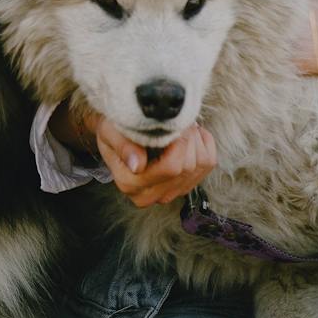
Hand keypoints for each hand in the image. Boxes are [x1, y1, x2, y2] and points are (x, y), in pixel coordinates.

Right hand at [53, 95, 217, 207]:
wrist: (117, 135)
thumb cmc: (114, 131)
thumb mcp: (110, 132)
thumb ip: (122, 146)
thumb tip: (137, 165)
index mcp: (129, 184)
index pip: (171, 168)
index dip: (177, 141)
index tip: (169, 123)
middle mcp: (148, 195)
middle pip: (187, 167)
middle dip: (187, 139)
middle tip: (176, 122)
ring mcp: (168, 194)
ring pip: (200, 166)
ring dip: (195, 140)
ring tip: (180, 128)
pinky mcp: (183, 186)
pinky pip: (208, 164)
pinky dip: (204, 144)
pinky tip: (190, 136)